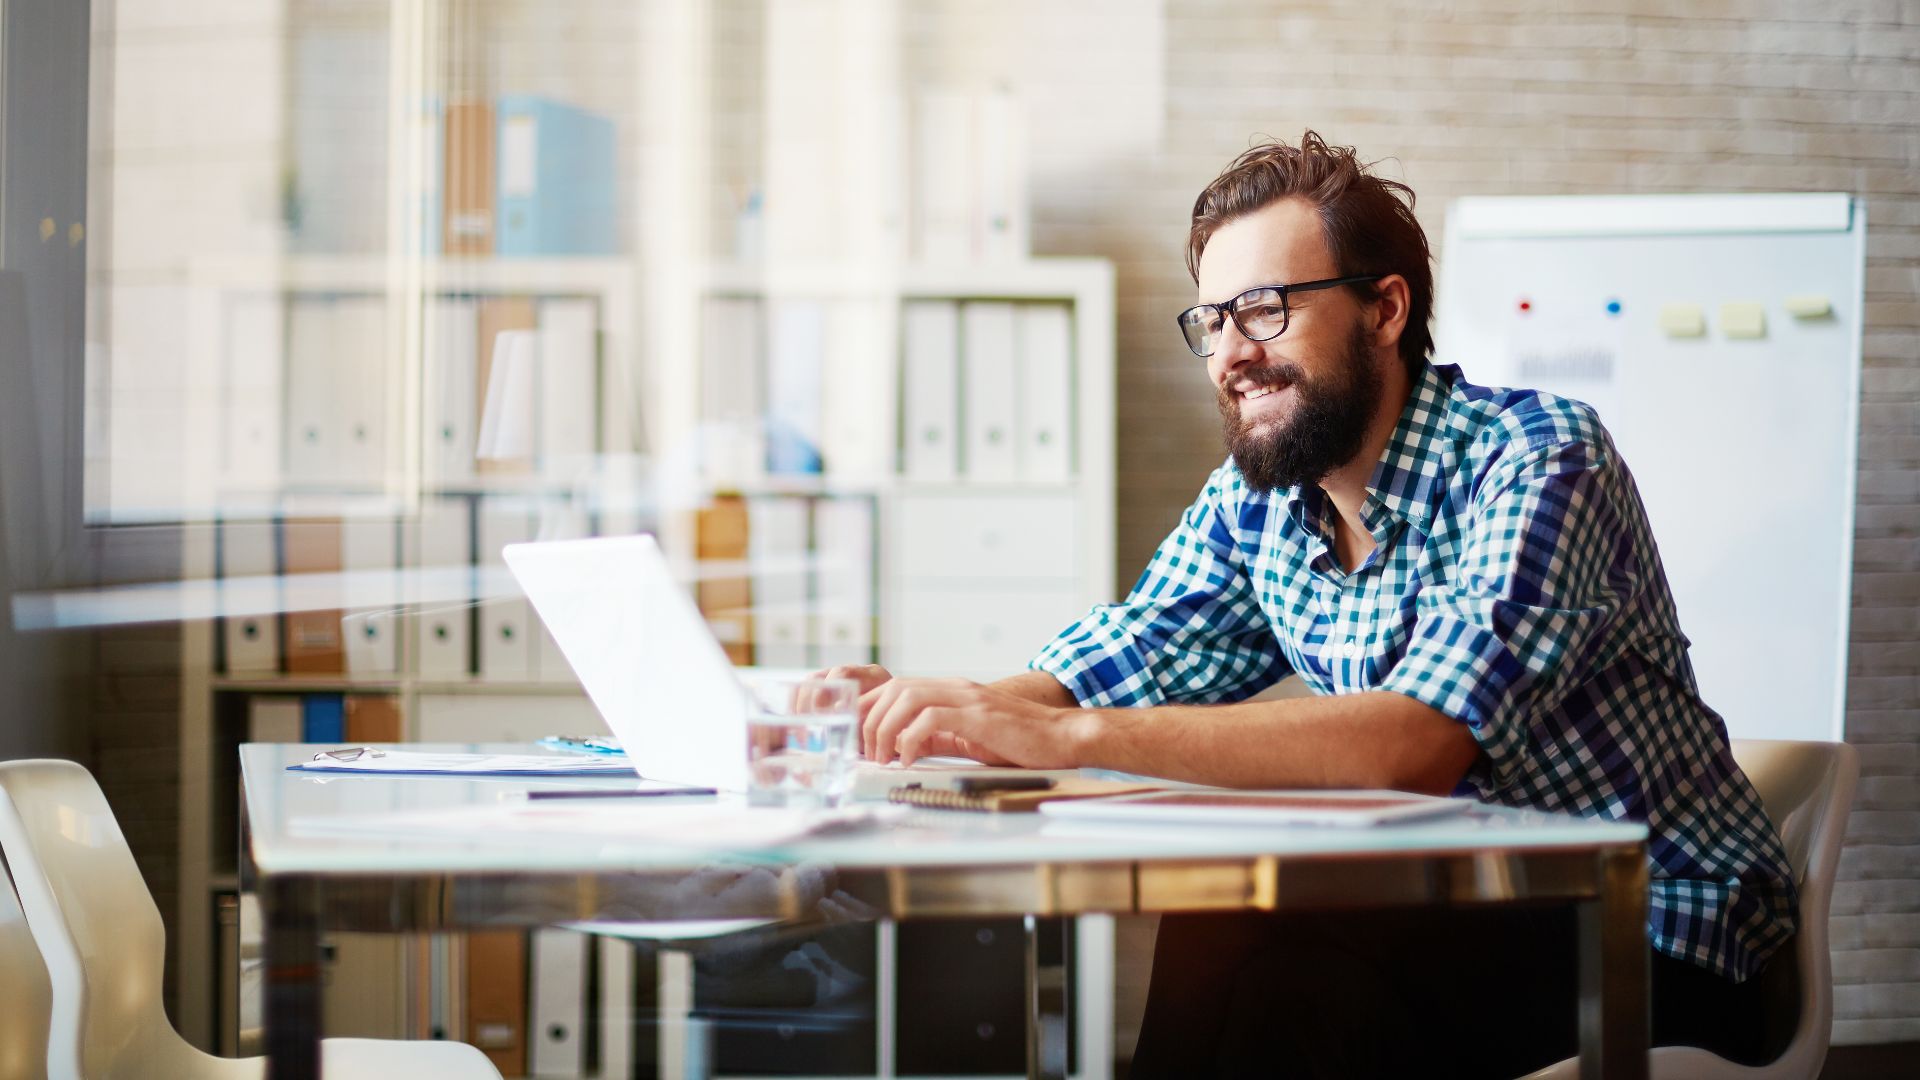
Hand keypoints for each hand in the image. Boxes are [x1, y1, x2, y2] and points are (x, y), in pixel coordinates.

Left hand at [860, 677, 1084, 767]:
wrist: (1062, 738)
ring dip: (885, 729)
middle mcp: (955, 688)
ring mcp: (967, 699)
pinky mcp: (978, 716)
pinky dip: (910, 739)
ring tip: (883, 757)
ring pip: (907, 698)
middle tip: (866, 752)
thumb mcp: (968, 738)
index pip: (896, 687)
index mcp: (951, 691)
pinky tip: (909, 760)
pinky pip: (931, 718)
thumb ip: (937, 737)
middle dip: (871, 720)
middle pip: (894, 688)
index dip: (870, 709)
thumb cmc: (1020, 742)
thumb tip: (904, 748)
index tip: (858, 737)